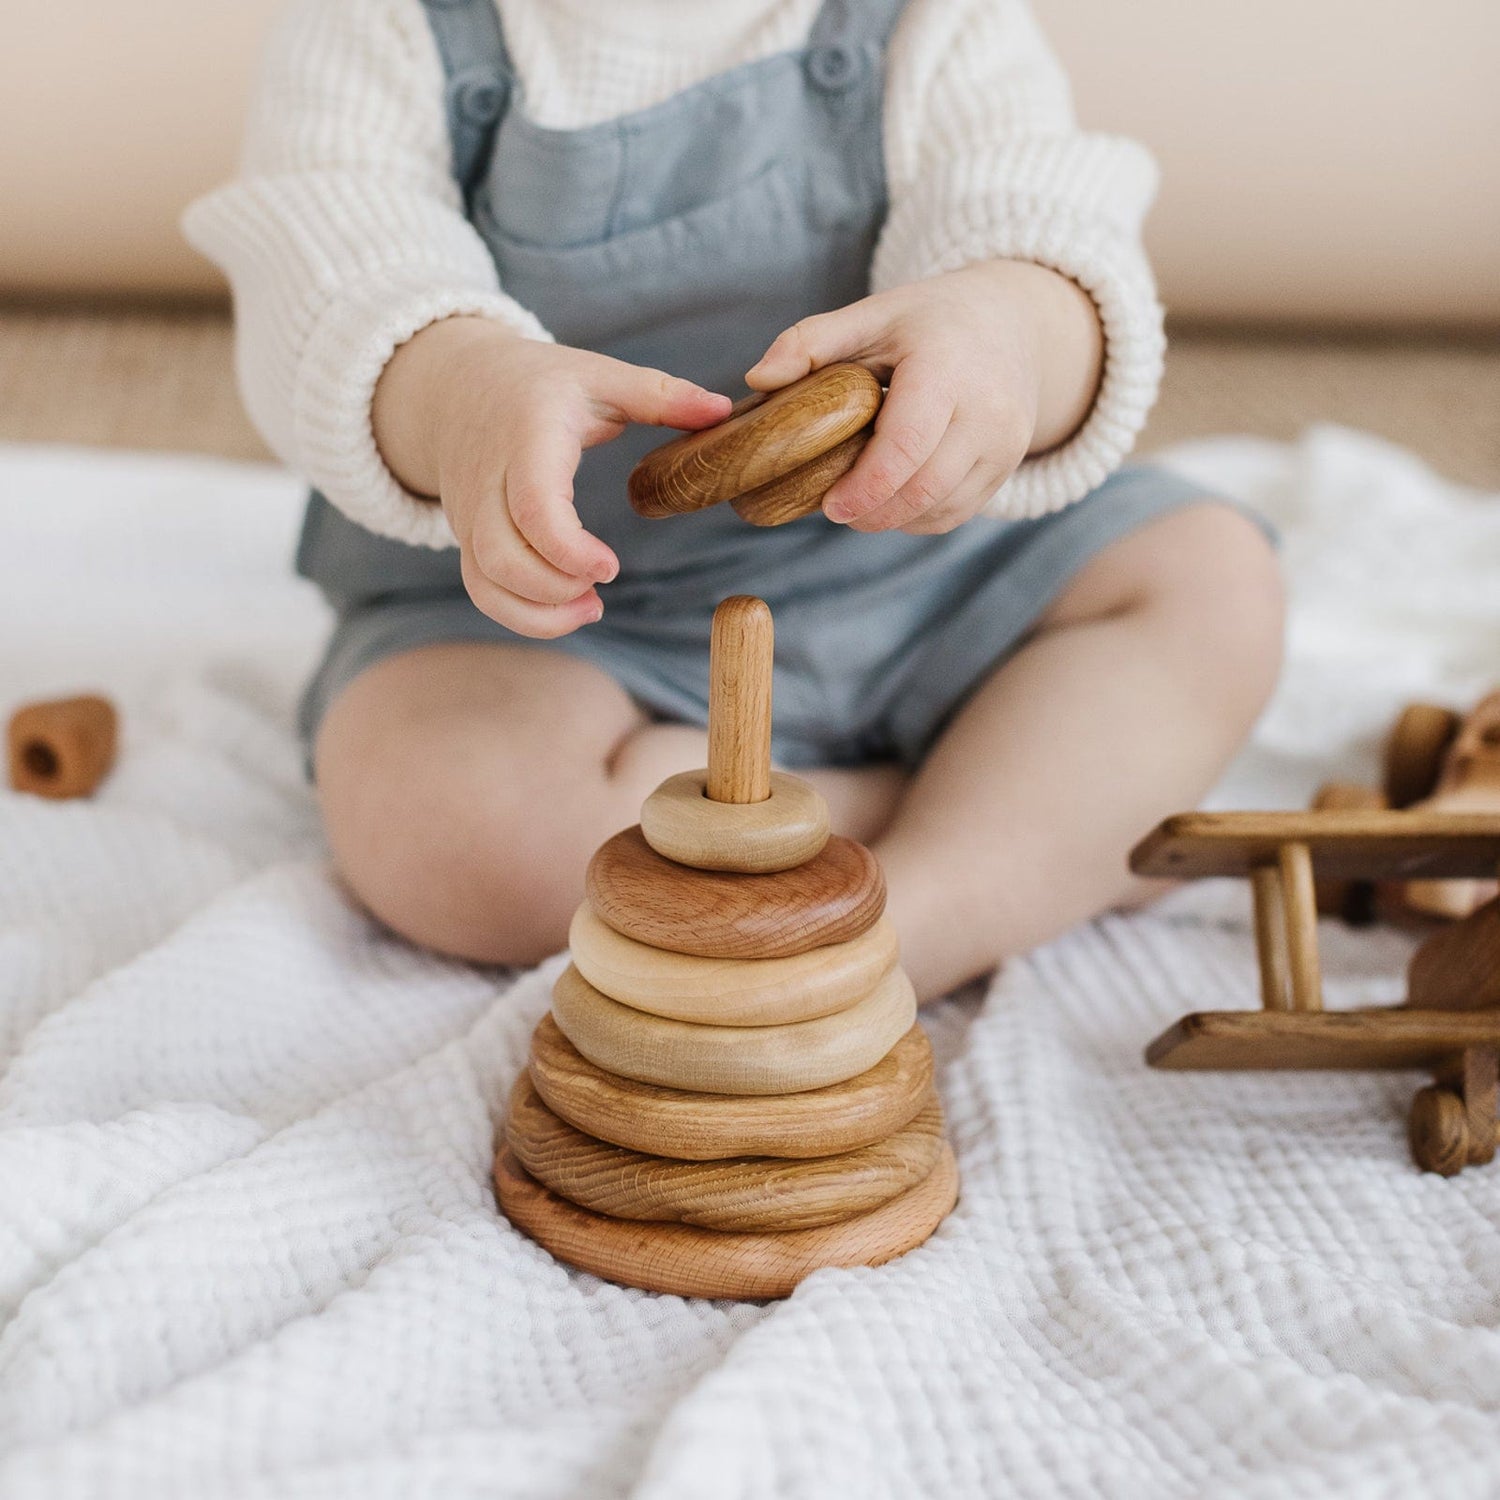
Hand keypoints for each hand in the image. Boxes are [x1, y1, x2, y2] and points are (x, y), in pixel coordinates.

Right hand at [373, 318, 729, 636]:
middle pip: (502, 556)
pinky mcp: (468, 538)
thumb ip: (659, 394)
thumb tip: (723, 409)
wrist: (456, 386)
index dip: (571, 549)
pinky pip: (483, 591)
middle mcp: (487, 481)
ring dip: (538, 612)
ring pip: (487, 582)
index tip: (612, 567)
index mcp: (525, 439)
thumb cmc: (538, 383)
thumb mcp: (598, 376)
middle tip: (603, 587)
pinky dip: (521, 614)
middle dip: (555, 589)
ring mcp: (470, 514)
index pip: (534, 507)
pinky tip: (566, 608)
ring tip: (590, 608)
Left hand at [744, 261, 1102, 533]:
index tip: (829, 506)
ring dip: (892, 517)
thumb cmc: (928, 322)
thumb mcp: (871, 315)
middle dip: (872, 511)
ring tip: (859, 501)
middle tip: (834, 508)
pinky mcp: (1008, 467)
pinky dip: (917, 517)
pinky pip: (956, 513)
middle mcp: (989, 407)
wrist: (1011, 324)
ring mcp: (1006, 442)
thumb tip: (757, 379)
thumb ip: (810, 342)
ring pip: (940, 509)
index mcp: (948, 364)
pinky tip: (892, 498)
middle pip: (923, 487)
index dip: (865, 485)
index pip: (907, 443)